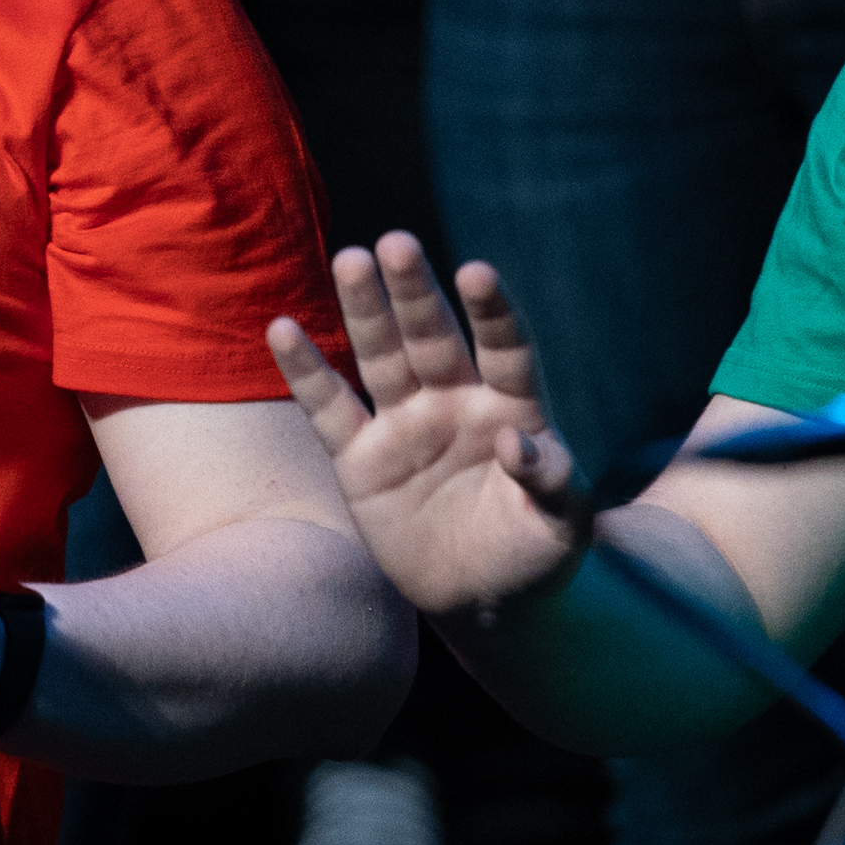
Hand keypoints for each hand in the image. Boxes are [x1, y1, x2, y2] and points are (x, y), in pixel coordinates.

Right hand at [264, 234, 582, 615]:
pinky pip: (328, 409)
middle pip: (434, 338)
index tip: (476, 274)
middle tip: (397, 244)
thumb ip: (550, 481)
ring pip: (381, 357)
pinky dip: (306, 371)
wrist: (483, 599)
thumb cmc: (536, 554)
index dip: (491, 313)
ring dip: (366, 311)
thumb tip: (519, 442)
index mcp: (512, 408)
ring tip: (350, 261)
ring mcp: (405, 425)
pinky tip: (282, 329)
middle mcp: (455, 402)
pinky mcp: (360, 459)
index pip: (504, 348)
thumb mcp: (562, 526)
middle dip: (415, 293)